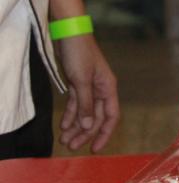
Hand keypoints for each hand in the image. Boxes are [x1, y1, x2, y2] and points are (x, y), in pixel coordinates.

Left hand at [53, 34, 119, 152]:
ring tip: (64, 140)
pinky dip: (70, 115)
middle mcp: (101, 89)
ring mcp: (89, 86)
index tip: (95, 148)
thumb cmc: (79, 54)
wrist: (68, 34)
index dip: (104, 133)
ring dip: (75, 127)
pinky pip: (76, 104)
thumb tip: (87, 126)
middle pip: (95, 117)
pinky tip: (63, 126)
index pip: (111, 116)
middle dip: (84, 133)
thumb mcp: (81, 81)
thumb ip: (85, 104)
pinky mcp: (77, 83)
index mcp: (108, 88)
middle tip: (72, 147)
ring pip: (84, 112)